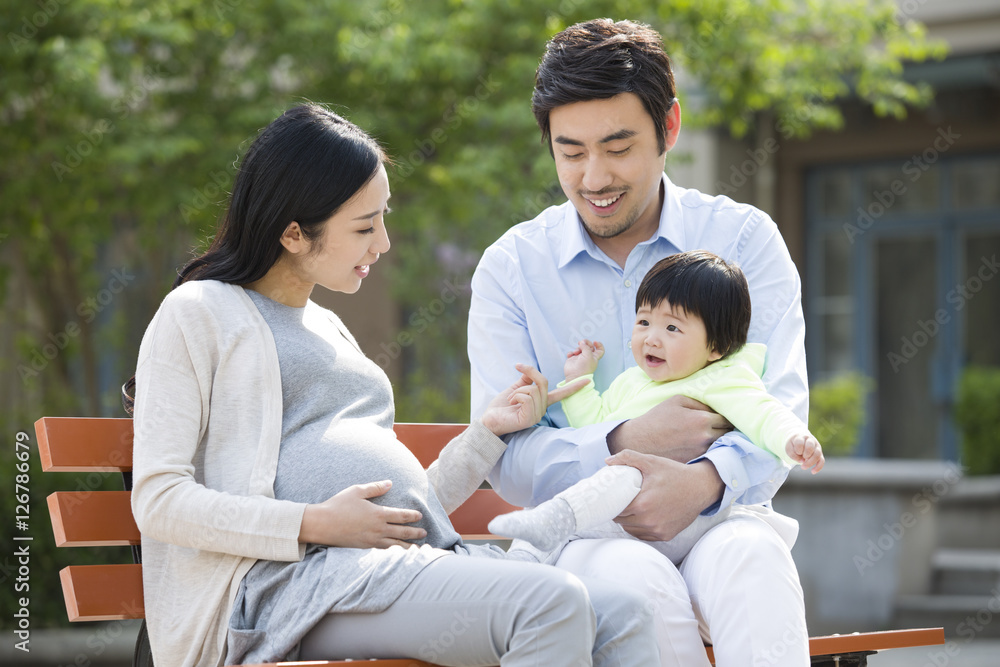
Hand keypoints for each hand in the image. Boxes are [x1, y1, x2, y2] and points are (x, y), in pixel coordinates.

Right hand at [299, 480, 425, 547]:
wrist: (322, 524)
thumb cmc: (338, 505)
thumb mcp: (357, 491)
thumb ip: (375, 488)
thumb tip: (390, 483)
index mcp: (378, 514)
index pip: (401, 516)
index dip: (413, 516)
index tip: (420, 516)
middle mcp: (377, 529)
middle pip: (402, 532)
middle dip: (415, 533)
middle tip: (424, 533)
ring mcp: (371, 540)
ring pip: (394, 545)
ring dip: (407, 547)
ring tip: (417, 549)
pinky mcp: (364, 548)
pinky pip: (383, 552)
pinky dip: (393, 553)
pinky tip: (397, 554)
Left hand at [481, 363, 588, 435]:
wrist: (489, 420)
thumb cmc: (502, 406)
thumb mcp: (515, 388)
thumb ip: (526, 379)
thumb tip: (531, 371)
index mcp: (541, 402)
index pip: (561, 394)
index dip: (574, 387)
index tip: (588, 381)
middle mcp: (542, 409)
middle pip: (543, 382)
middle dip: (528, 374)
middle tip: (516, 374)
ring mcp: (537, 415)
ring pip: (533, 390)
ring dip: (517, 390)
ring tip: (511, 400)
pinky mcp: (530, 419)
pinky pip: (527, 398)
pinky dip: (515, 396)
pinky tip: (511, 404)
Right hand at [564, 339, 603, 379]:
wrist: (575, 376)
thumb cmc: (584, 369)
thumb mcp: (588, 356)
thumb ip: (586, 347)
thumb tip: (582, 343)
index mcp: (594, 357)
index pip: (600, 350)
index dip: (598, 345)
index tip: (594, 342)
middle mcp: (588, 357)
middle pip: (588, 346)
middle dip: (585, 343)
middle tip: (582, 342)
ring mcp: (580, 358)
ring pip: (579, 348)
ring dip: (577, 348)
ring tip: (576, 352)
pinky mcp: (573, 359)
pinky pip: (572, 352)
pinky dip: (571, 353)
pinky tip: (570, 355)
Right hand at [606, 394, 731, 460]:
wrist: (640, 440)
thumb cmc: (658, 418)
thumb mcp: (677, 401)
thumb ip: (700, 402)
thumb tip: (715, 408)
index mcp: (702, 420)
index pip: (727, 418)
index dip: (726, 417)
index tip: (722, 417)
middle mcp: (705, 437)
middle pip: (728, 434)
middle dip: (725, 429)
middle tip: (719, 427)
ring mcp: (701, 452)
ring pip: (721, 446)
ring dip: (720, 442)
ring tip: (712, 437)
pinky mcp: (695, 462)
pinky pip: (711, 456)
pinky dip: (711, 452)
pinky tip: (703, 448)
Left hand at [606, 450, 724, 541]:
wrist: (701, 487)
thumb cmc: (675, 473)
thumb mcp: (651, 462)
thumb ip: (628, 458)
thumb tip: (607, 461)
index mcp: (642, 504)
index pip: (615, 509)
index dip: (611, 503)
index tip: (611, 497)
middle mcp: (649, 521)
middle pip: (621, 521)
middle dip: (618, 512)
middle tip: (619, 501)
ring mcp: (658, 530)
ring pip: (631, 530)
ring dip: (628, 521)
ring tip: (629, 509)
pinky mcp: (665, 535)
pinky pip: (644, 535)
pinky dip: (640, 528)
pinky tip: (641, 517)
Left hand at [786, 434, 824, 473]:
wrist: (799, 439)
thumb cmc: (793, 444)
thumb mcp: (789, 447)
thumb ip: (792, 454)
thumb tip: (802, 461)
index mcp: (801, 437)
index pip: (800, 443)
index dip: (797, 450)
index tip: (796, 452)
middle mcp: (811, 440)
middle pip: (810, 447)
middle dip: (805, 455)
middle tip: (800, 459)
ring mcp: (816, 447)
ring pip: (817, 454)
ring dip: (810, 462)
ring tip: (803, 467)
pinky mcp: (819, 453)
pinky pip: (822, 460)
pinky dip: (818, 467)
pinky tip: (813, 472)